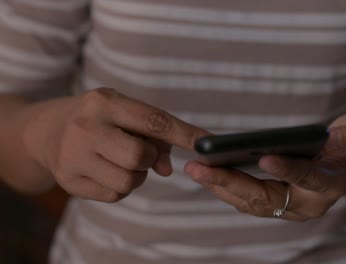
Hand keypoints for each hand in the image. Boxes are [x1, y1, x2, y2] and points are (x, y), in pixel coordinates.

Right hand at [23, 88, 207, 201]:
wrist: (46, 131)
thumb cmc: (98, 119)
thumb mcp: (123, 113)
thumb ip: (154, 136)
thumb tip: (169, 169)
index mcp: (104, 102)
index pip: (155, 121)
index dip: (186, 134)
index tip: (209, 144)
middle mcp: (86, 127)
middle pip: (141, 156)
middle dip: (149, 158)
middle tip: (141, 152)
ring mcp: (73, 156)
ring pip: (130, 181)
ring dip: (137, 175)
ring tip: (122, 161)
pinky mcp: (69, 181)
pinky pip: (115, 195)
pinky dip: (121, 187)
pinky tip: (108, 171)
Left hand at [185, 113, 345, 220]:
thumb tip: (329, 136)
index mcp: (333, 184)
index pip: (308, 179)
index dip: (288, 170)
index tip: (264, 157)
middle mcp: (309, 204)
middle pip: (266, 198)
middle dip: (230, 182)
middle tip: (198, 167)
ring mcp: (292, 208)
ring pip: (251, 203)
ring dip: (221, 186)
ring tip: (194, 169)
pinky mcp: (278, 205)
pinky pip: (248, 200)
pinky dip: (226, 187)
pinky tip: (206, 173)